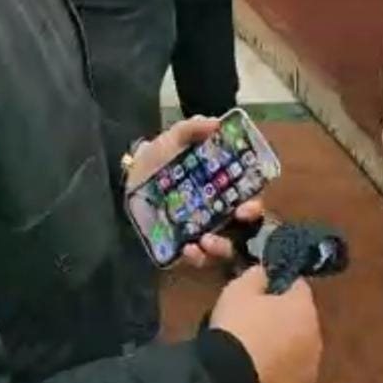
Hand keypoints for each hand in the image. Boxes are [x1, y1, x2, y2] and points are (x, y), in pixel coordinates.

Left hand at [126, 118, 263, 270]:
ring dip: (221, 246)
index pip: (247, 198)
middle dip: (246, 227)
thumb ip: (190, 129)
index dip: (254, 204)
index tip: (247, 206)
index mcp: (220, 187)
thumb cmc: (157, 157)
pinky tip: (188, 248)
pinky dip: (197, 257)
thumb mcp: (171, 139)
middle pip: (244, 227)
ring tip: (206, 240)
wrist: (127, 178)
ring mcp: (201, 230)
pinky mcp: (184, 246)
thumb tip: (214, 123)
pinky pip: (198, 259)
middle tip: (237, 218)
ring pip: (224, 247)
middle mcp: (217, 211)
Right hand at [211, 266, 320, 382]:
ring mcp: (311, 372)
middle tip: (255, 319)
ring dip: (282, 347)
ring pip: (297, 351)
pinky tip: (258, 372)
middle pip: (300, 320)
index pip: (298, 285)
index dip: (278, 282)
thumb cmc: (238, 327)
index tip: (260, 287)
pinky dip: (279, 373)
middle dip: (282, 318)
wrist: (234, 382)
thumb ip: (256, 276)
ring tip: (254, 350)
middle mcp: (316, 340)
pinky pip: (291, 377)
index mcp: (304, 309)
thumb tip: (264, 273)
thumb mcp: (239, 289)